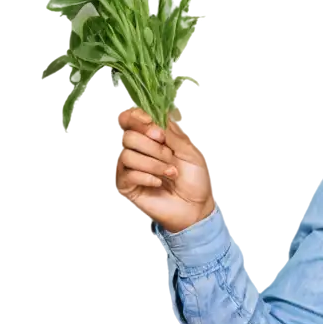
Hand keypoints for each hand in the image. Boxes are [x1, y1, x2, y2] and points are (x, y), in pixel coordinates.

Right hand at [114, 105, 216, 233]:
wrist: (196, 207)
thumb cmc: (194, 179)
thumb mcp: (191, 152)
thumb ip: (175, 134)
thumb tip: (159, 118)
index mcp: (148, 137)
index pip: (125, 117)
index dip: (133, 116)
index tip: (150, 123)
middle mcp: (134, 149)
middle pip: (127, 135)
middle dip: (153, 147)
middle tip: (171, 158)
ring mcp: (128, 167)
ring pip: (126, 155)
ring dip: (154, 164)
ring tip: (171, 173)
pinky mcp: (126, 186)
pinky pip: (127, 174)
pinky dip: (146, 177)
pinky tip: (159, 183)